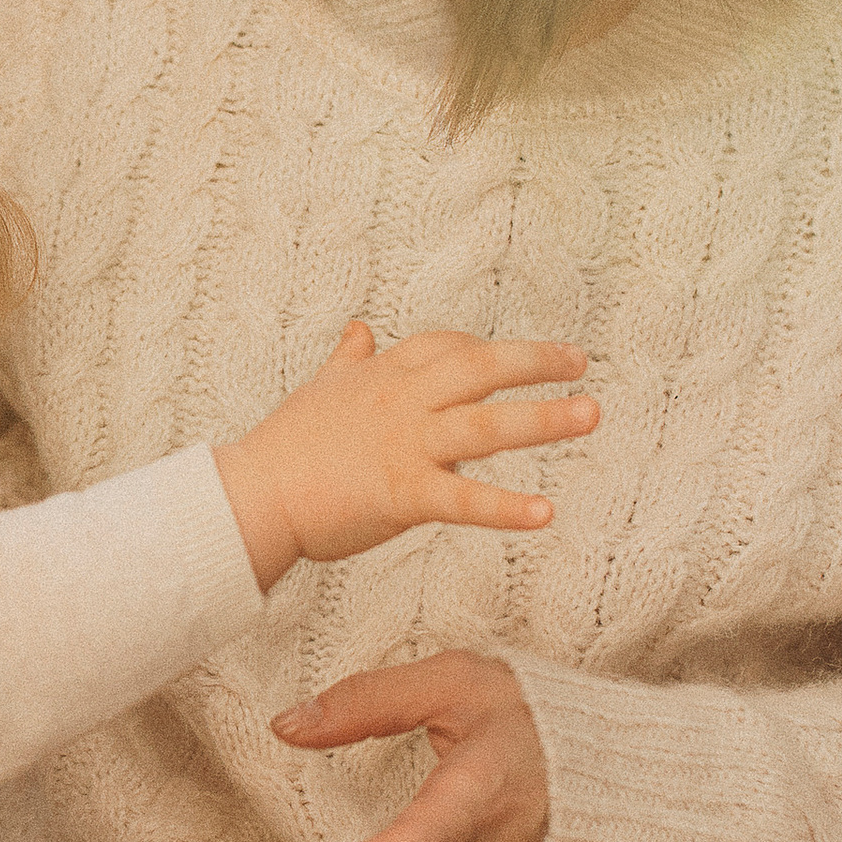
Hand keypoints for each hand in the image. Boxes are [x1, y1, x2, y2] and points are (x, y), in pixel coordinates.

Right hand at [215, 323, 594, 590]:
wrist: (251, 496)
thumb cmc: (283, 447)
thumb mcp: (320, 388)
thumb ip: (348, 359)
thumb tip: (360, 328)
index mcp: (382, 377)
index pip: (446, 347)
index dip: (485, 348)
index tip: (517, 355)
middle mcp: (401, 403)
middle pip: (479, 368)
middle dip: (534, 360)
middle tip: (579, 360)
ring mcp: (405, 446)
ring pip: (486, 425)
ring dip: (543, 419)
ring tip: (591, 414)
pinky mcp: (402, 494)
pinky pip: (464, 501)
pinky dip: (506, 508)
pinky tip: (546, 512)